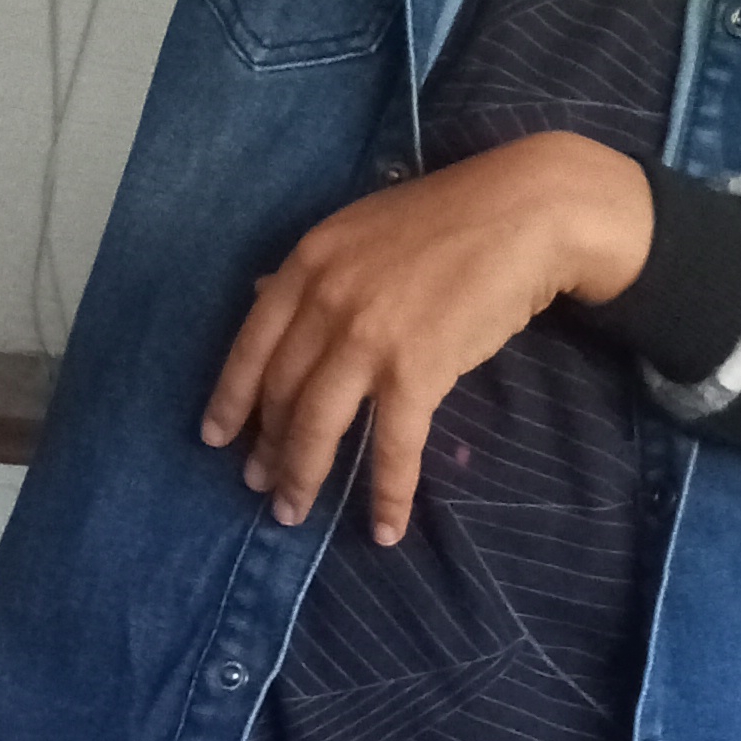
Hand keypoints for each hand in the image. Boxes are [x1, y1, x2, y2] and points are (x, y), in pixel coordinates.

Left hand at [201, 136, 654, 544]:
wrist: (526, 212)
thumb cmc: (452, 215)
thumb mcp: (363, 227)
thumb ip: (315, 268)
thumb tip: (263, 291)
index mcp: (310, 262)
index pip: (252, 343)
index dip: (230, 398)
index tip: (214, 437)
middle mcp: (327, 301)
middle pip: (280, 391)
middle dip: (265, 447)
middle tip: (258, 485)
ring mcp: (368, 339)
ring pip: (317, 425)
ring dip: (302, 476)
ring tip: (292, 511)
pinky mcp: (417, 371)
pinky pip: (392, 447)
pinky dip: (387, 493)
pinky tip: (384, 527)